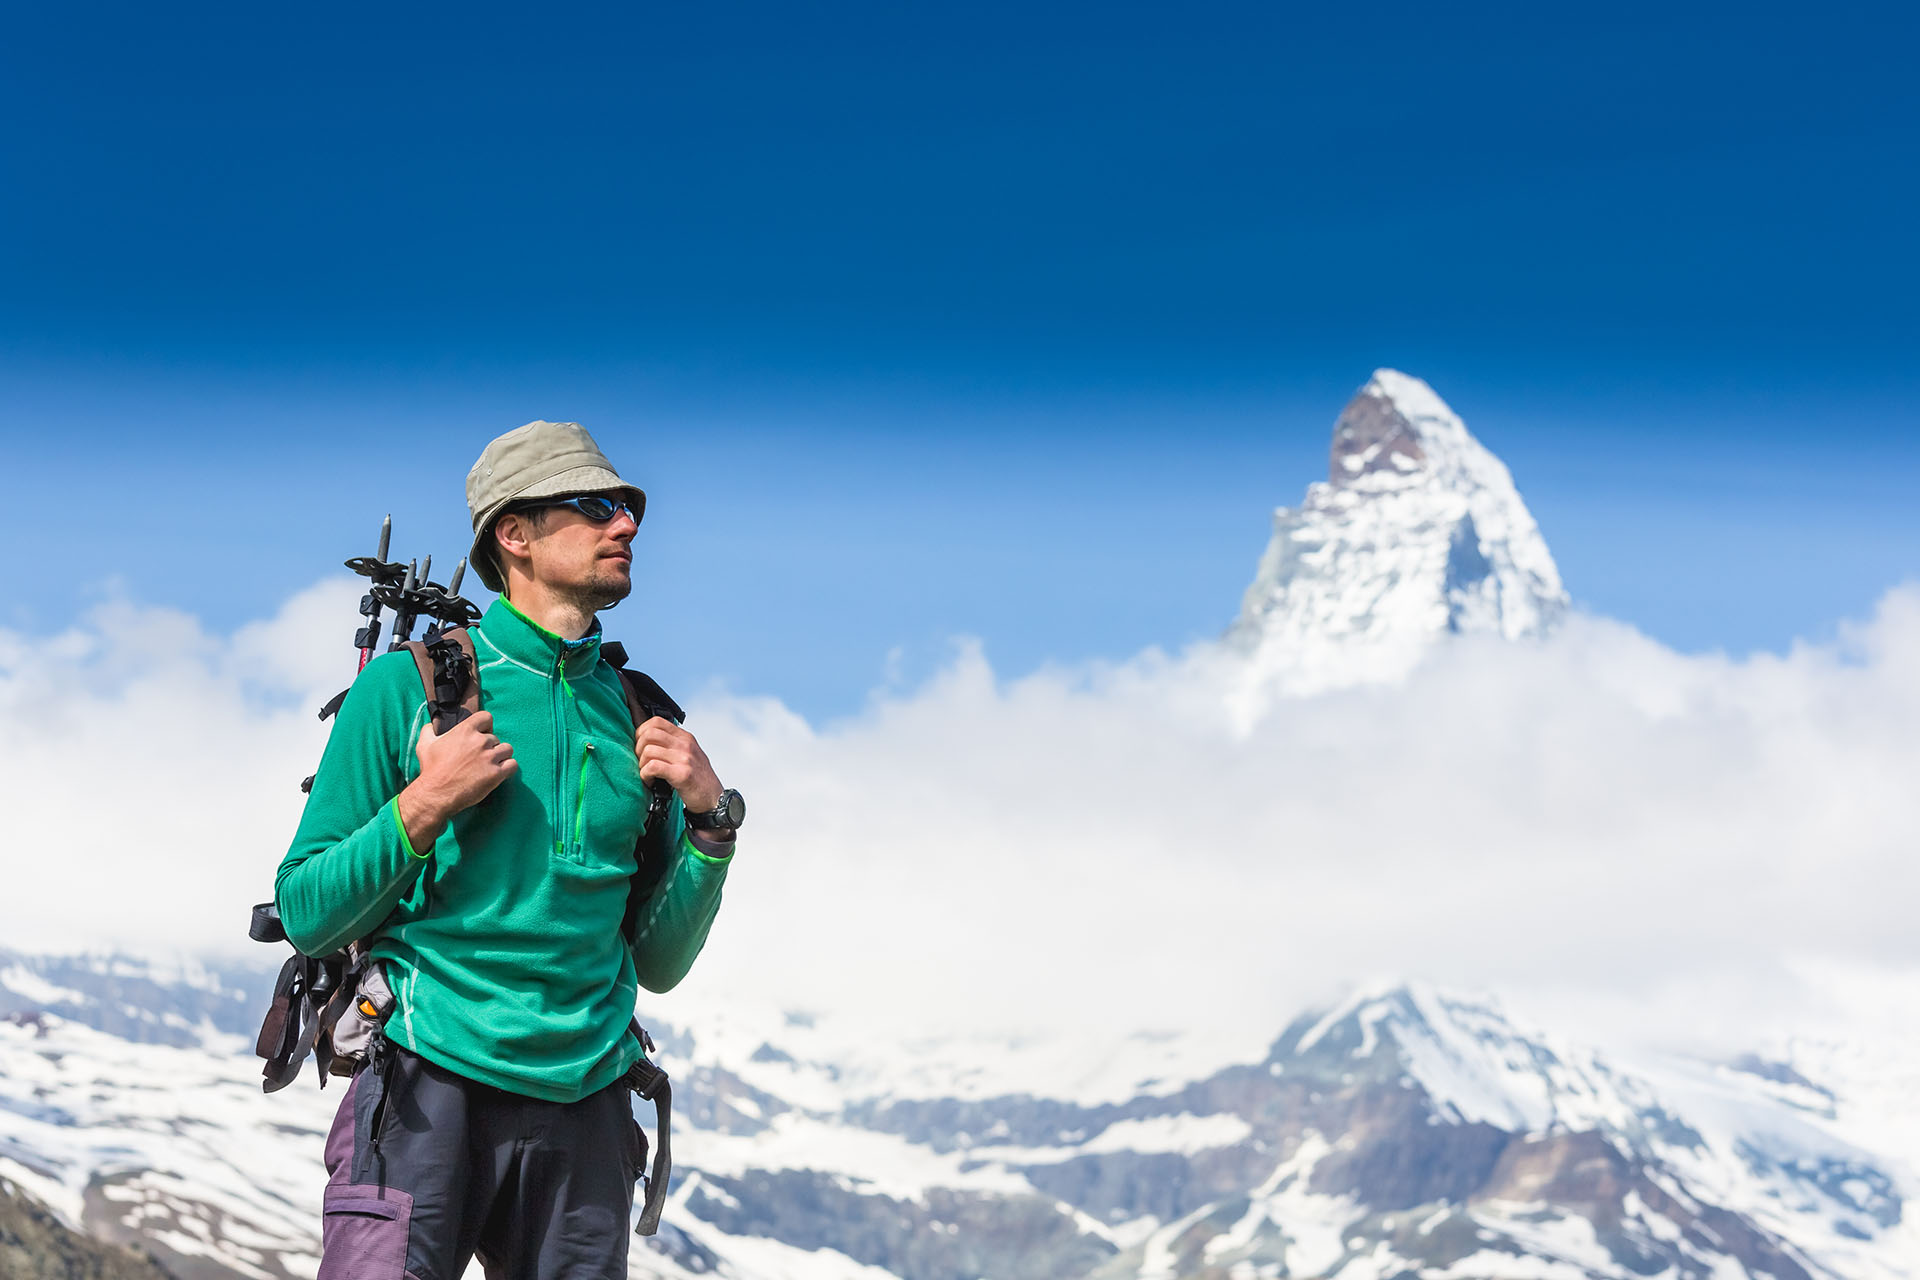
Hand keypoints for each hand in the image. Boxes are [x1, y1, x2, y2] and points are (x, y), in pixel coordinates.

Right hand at [398, 711, 517, 848]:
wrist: (436, 793)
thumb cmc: (431, 769)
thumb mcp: (424, 744)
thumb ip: (429, 730)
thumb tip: (431, 725)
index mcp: (465, 730)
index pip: (486, 717)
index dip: (485, 726)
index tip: (481, 734)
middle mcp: (480, 741)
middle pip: (496, 738)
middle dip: (489, 747)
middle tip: (479, 758)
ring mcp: (489, 757)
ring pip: (507, 749)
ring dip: (500, 756)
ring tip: (490, 764)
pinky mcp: (496, 773)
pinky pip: (513, 764)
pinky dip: (508, 768)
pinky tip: (499, 772)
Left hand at [634, 717, 722, 813]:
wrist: (714, 798)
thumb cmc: (699, 779)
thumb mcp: (690, 754)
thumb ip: (674, 744)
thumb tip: (647, 740)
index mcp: (686, 737)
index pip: (657, 721)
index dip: (642, 731)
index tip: (641, 745)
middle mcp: (685, 745)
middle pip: (649, 734)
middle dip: (638, 748)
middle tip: (641, 761)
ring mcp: (684, 759)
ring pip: (648, 751)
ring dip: (641, 765)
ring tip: (647, 774)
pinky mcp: (681, 774)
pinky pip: (652, 767)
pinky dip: (645, 775)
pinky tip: (650, 781)